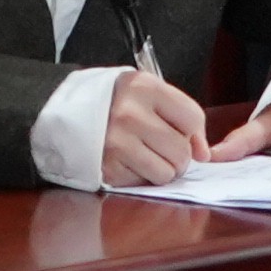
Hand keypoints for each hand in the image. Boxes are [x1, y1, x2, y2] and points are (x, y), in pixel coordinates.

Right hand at [91, 68, 212, 188]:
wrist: (66, 113)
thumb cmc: (116, 103)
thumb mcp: (147, 94)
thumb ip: (181, 115)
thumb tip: (204, 153)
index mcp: (143, 87)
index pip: (193, 118)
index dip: (193, 131)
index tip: (180, 131)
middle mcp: (129, 113)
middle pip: (182, 151)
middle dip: (178, 155)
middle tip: (160, 147)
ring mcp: (116, 142)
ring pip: (167, 172)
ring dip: (161, 169)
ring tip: (144, 155)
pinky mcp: (108, 167)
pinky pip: (145, 183)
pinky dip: (141, 176)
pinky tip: (127, 161)